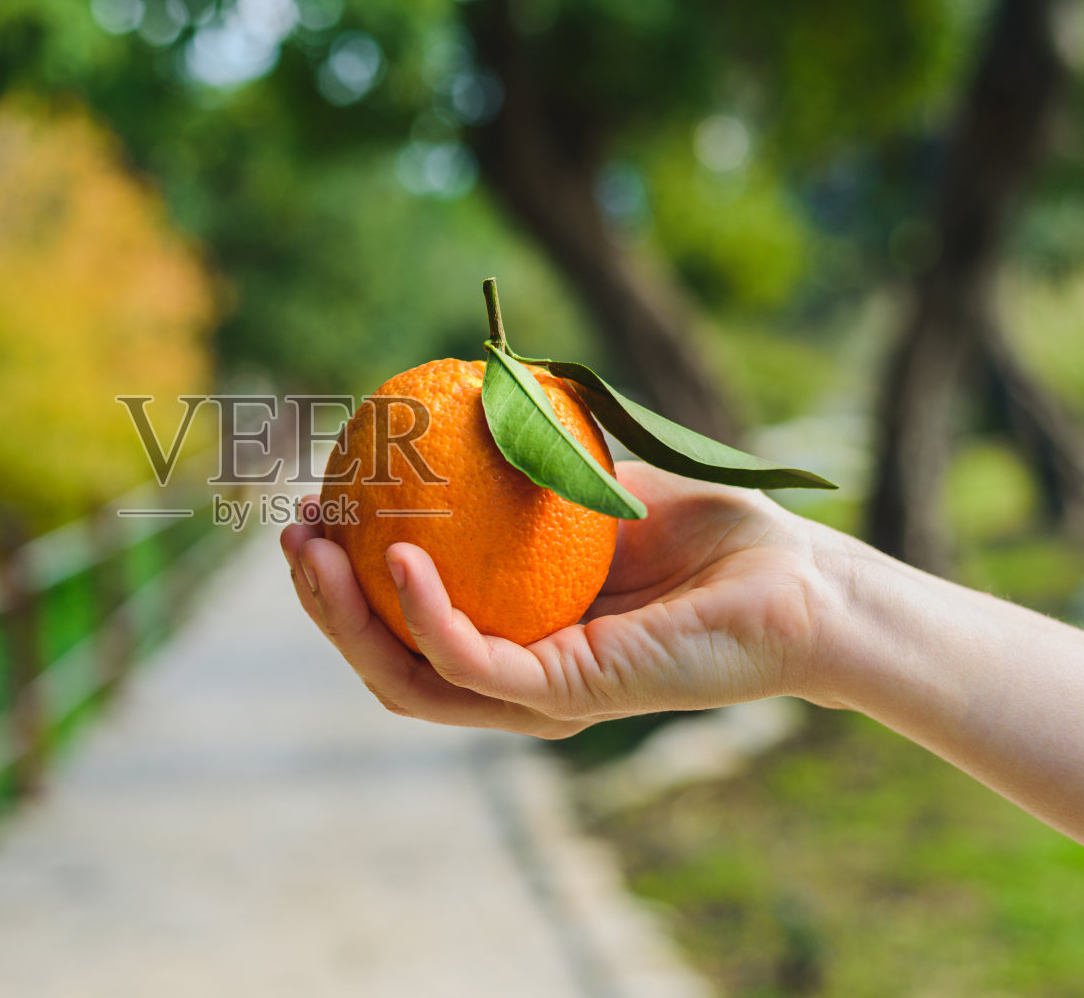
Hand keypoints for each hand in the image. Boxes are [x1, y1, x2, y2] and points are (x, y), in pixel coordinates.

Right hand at [279, 460, 837, 738]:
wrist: (798, 579)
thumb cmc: (709, 533)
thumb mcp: (590, 478)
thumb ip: (523, 455)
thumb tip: (451, 393)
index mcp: (512, 635)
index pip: (404, 619)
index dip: (346, 573)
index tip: (314, 504)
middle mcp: (513, 678)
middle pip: (387, 656)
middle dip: (323, 602)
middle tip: (294, 532)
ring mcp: (535, 696)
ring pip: (409, 676)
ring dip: (347, 617)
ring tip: (313, 550)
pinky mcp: (566, 698)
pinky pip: (472, 664)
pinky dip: (423, 617)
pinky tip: (397, 560)